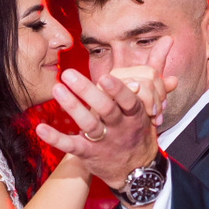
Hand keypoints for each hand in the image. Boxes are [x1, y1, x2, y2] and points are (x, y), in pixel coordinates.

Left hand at [34, 37, 177, 186]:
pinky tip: (41, 129)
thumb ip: (155, 69)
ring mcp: (104, 140)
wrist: (136, 170)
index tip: (106, 78)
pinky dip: (56, 138)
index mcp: (135, 112)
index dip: (118, 91)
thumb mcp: (152, 101)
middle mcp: (120, 126)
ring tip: (57, 90)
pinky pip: (72, 146)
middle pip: (105, 109)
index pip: (128, 100)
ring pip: (88, 124)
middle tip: (68, 74)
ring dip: (72, 107)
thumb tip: (168, 39)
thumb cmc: (139, 127)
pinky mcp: (88, 153)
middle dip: (87, 92)